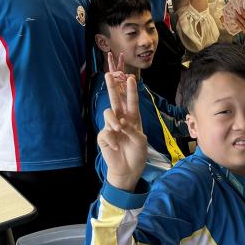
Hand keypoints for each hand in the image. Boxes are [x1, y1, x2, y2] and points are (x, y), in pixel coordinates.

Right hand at [98, 52, 149, 190]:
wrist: (128, 170)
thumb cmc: (138, 154)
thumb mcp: (141, 140)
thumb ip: (132, 129)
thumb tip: (119, 123)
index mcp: (133, 119)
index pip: (132, 101)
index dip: (131, 90)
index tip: (132, 78)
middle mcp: (121, 120)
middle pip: (115, 100)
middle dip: (112, 87)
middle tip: (108, 74)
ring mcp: (111, 127)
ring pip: (108, 112)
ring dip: (113, 119)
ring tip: (119, 129)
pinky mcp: (103, 137)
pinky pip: (105, 132)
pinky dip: (112, 139)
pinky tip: (117, 147)